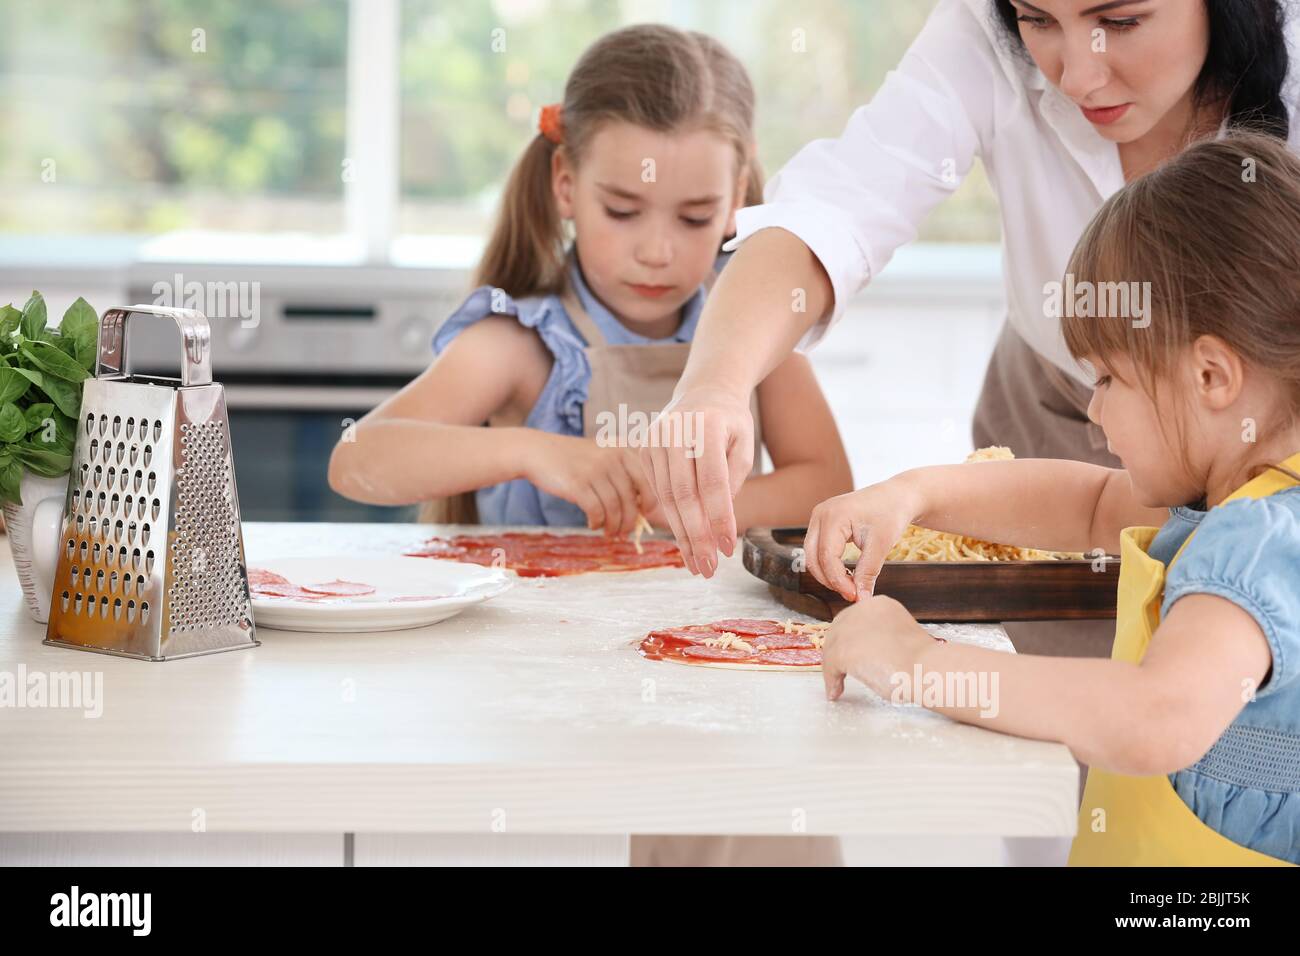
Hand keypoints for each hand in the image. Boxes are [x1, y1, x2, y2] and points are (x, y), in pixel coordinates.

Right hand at [525, 433, 657, 536]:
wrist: (537, 452)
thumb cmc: (572, 458)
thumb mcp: (600, 455)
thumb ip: (621, 473)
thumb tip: (642, 506)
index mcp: (621, 450)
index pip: (645, 480)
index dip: (649, 501)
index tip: (645, 515)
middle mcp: (611, 459)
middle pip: (630, 499)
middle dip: (630, 521)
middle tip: (625, 532)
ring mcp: (594, 471)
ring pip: (614, 508)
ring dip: (613, 526)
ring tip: (609, 533)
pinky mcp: (578, 485)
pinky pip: (596, 512)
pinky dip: (597, 523)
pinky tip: (593, 525)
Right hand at [638, 385, 753, 577]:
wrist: (703, 392)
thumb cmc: (730, 423)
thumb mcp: (743, 445)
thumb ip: (732, 480)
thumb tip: (716, 522)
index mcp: (705, 426)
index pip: (712, 481)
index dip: (718, 518)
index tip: (726, 548)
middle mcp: (673, 431)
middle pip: (683, 495)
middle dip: (696, 536)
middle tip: (707, 568)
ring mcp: (653, 440)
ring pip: (666, 498)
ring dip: (682, 535)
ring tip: (697, 564)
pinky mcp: (642, 450)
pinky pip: (658, 493)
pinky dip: (672, 521)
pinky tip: (686, 542)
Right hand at [804, 477, 922, 601]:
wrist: (896, 496)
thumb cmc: (891, 513)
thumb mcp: (881, 545)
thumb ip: (868, 572)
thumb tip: (861, 600)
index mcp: (834, 515)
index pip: (827, 557)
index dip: (838, 580)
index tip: (855, 595)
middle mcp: (820, 514)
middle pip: (812, 558)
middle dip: (830, 580)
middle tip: (852, 594)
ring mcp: (819, 517)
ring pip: (811, 555)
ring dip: (827, 574)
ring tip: (851, 585)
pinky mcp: (822, 523)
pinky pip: (817, 549)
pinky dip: (828, 565)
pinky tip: (847, 574)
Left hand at [822, 595, 935, 700]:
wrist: (927, 669)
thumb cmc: (922, 660)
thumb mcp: (899, 636)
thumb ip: (880, 636)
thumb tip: (861, 651)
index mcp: (879, 604)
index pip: (852, 619)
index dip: (847, 640)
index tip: (847, 655)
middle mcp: (862, 610)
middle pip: (837, 632)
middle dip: (835, 653)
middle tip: (838, 672)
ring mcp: (851, 629)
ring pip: (832, 649)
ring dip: (833, 669)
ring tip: (838, 685)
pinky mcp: (843, 649)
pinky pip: (830, 667)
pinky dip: (832, 681)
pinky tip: (837, 692)